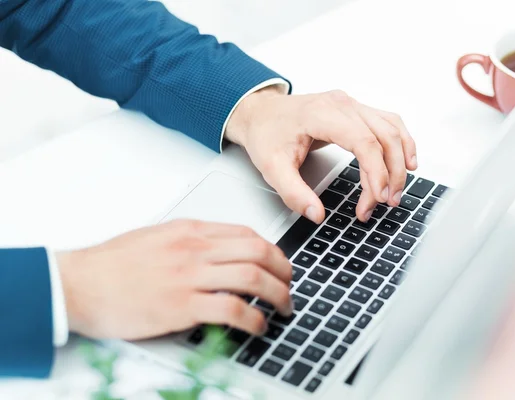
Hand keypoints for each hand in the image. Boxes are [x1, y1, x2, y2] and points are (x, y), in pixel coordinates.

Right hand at [56, 219, 292, 339]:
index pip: (246, 234)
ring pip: (252, 277)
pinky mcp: (181, 306)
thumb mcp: (156, 238)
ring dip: (277, 294)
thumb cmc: (111, 263)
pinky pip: (232, 309)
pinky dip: (254, 319)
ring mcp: (189, 276)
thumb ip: (190, 242)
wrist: (77, 282)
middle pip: (258, 251)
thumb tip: (220, 252)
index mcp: (190, 231)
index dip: (272, 250)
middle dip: (285, 270)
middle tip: (290, 285)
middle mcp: (194, 249)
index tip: (279, 264)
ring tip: (284, 307)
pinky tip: (259, 326)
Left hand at [225, 88, 416, 223]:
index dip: (376, 172)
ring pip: (392, 129)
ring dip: (401, 160)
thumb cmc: (267, 134)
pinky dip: (402, 143)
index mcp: (322, 114)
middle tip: (386, 203)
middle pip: (385, 136)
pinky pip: (389, 123)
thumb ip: (293, 193)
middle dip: (392, 174)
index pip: (364, 142)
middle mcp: (342, 105)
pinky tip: (407, 161)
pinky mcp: (356, 111)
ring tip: (396, 191)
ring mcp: (352, 105)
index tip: (376, 199)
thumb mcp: (271, 167)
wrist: (261, 113)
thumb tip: (316, 214)